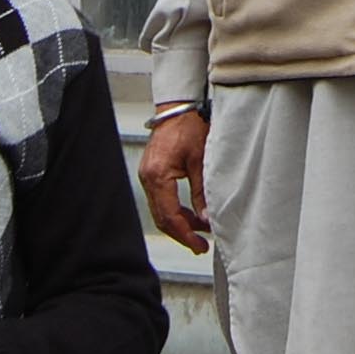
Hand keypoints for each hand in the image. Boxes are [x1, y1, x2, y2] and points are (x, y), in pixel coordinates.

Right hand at [138, 107, 210, 252]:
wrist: (177, 108)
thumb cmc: (189, 127)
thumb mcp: (200, 161)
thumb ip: (202, 192)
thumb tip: (207, 218)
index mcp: (158, 176)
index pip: (170, 216)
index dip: (185, 234)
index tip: (199, 246)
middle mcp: (148, 178)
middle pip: (162, 218)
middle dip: (182, 233)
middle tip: (200, 246)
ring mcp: (147, 176)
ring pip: (161, 211)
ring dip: (180, 223)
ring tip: (201, 231)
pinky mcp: (152, 173)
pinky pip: (161, 200)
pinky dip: (175, 210)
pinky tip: (192, 215)